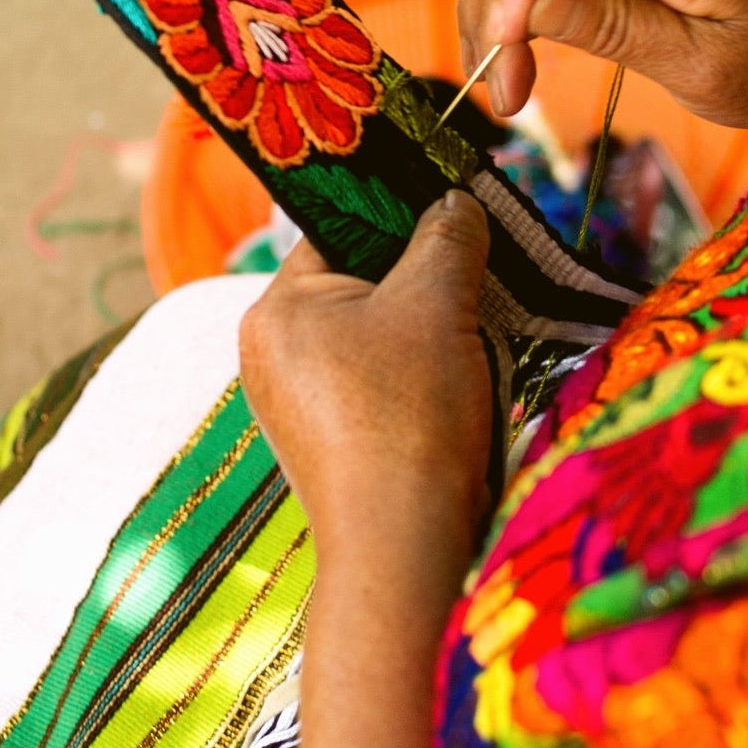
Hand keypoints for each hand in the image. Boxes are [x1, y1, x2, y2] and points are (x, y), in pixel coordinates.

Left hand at [239, 191, 491, 562]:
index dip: (401, 214)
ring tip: (474, 336)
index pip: (339, 230)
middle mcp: (270, 353)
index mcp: (275, 308)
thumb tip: (456, 201)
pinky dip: (418, 376)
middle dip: (422, 278)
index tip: (456, 212)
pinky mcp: (327, 445)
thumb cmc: (408, 413)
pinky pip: (376, 383)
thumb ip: (447, 235)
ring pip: (373, 336)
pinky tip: (457, 387)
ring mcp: (295, 405)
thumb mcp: (437, 302)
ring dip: (427, 329)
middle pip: (359, 283)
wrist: (403, 546)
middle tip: (477, 273)